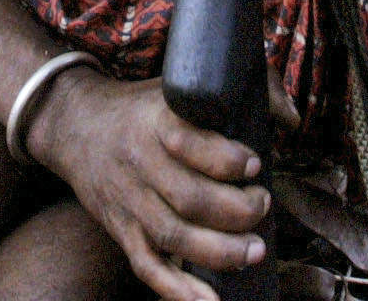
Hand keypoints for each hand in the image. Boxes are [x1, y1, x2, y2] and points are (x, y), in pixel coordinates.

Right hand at [32, 71, 269, 300]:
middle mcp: (139, 163)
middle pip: (188, 198)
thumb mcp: (178, 86)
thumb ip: (237, 91)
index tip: (255, 163)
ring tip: (252, 251)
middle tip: (262, 205)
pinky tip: (209, 300)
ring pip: (173, 236)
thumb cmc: (140, 108)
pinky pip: (149, 267)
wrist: (75, 126)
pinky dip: (178, 290)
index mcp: (154, 121)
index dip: (226, 159)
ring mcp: (129, 202)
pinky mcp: (122, 231)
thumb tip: (292, 117)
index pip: (188, 142)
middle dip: (236, 210)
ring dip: (219, 251)